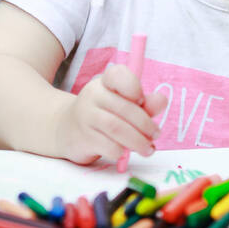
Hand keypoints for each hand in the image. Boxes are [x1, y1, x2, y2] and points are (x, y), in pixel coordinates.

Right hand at [55, 62, 169, 165]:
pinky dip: (122, 151)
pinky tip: (125, 152)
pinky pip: (108, 146)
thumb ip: (145, 103)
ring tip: (148, 148)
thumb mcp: (124, 104)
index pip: (118, 75)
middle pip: (124, 108)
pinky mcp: (83, 138)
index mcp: (105, 81)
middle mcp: (93, 95)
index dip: (133, 87)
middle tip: (155, 134)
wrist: (66, 129)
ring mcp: (85, 116)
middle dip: (145, 124)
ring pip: (117, 128)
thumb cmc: (104, 114)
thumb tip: (162, 100)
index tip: (141, 100)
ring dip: (138, 141)